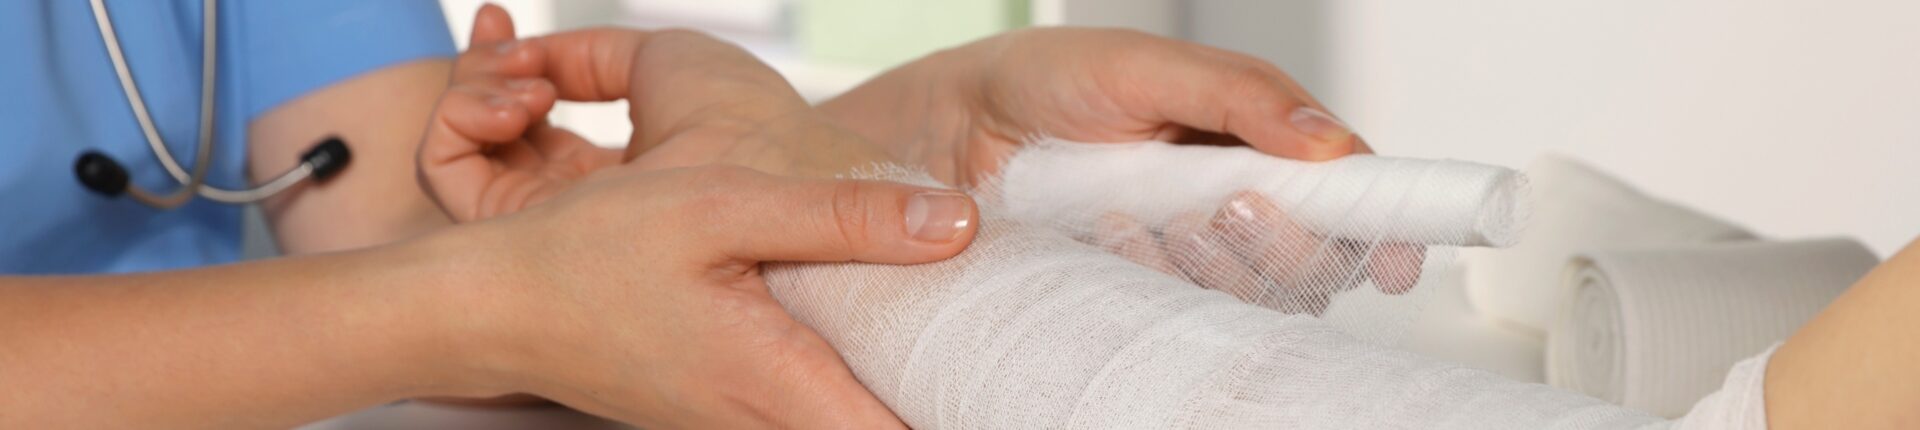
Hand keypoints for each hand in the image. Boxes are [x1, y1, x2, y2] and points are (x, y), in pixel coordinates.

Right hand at [416, 6, 977, 427]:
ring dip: (903, 402)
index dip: (972, 415)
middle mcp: (763, 427)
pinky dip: (854, 395)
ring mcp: (739, 429)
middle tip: (1008, 370)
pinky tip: (874, 346)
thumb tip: (957, 224)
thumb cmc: (590, 255)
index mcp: (777, 385)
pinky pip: (810, 418)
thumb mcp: (720, 206)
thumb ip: (840, 218)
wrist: (490, 308)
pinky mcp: (724, 414)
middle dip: (948, 406)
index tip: (1027, 397)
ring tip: (962, 358)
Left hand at [823, 28, 1413, 310]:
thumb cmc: (1051, 83)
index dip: (1382, 226)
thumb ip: (1242, 94)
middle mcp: (1237, 201)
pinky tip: (1114, 242)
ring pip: (1254, 294)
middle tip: (1227, 207)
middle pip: (1316, 257)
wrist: (953, 126)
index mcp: (1259, 141)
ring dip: (1215, 264)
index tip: (1393, 257)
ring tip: (1150, 217)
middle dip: (1284, 244)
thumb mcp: (1147, 67)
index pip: (1349, 192)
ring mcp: (1191, 253)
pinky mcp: (1143, 291)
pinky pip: (1183, 314)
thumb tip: (1331, 142)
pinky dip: (1158, 282)